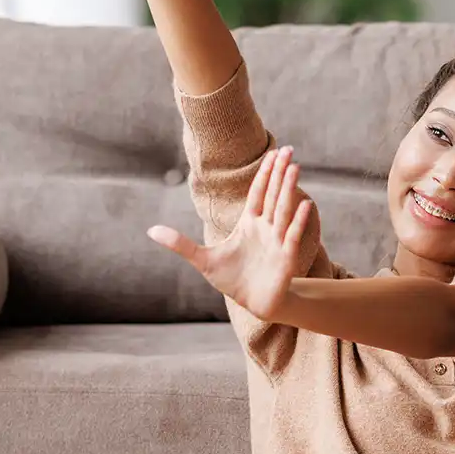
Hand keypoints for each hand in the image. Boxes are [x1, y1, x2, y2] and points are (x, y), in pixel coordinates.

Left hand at [150, 146, 319, 320]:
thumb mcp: (201, 260)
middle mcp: (266, 228)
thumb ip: (179, 244)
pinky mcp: (286, 258)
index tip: (273, 153)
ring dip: (289, 189)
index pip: (258, 193)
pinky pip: (293, 236)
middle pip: (274, 195)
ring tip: (295, 167)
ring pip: (283, 210)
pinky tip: (304, 204)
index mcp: (249, 224)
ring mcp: (278, 241)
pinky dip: (298, 221)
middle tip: (288, 150)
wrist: (252, 303)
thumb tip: (150, 230)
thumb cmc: (231, 280)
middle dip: (280, 173)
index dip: (265, 174)